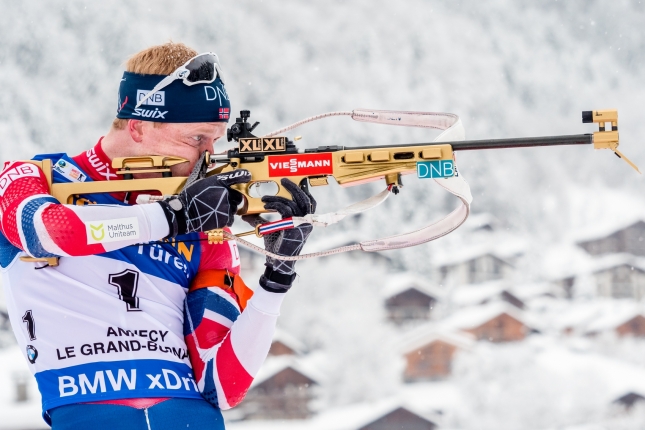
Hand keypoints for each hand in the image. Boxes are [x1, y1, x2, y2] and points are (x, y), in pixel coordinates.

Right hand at [159, 170, 250, 236]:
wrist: (185, 212)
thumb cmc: (191, 197)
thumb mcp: (202, 182)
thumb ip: (215, 182)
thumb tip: (223, 181)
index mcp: (219, 182)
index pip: (236, 176)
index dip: (243, 176)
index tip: (248, 176)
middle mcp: (225, 192)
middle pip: (238, 196)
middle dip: (232, 199)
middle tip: (220, 201)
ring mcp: (226, 205)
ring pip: (234, 208)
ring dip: (228, 209)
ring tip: (215, 209)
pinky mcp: (225, 217)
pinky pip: (231, 218)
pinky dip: (226, 218)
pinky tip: (215, 215)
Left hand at [243, 178, 315, 292]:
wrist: (277, 262)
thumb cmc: (276, 247)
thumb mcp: (270, 229)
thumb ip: (261, 219)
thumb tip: (246, 213)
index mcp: (305, 221)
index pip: (310, 202)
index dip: (303, 191)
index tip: (293, 183)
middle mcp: (307, 222)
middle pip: (305, 198)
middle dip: (294, 187)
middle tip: (283, 180)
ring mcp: (302, 224)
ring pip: (293, 203)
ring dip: (278, 197)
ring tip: (265, 197)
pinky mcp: (293, 226)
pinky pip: (285, 209)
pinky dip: (275, 204)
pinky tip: (266, 205)